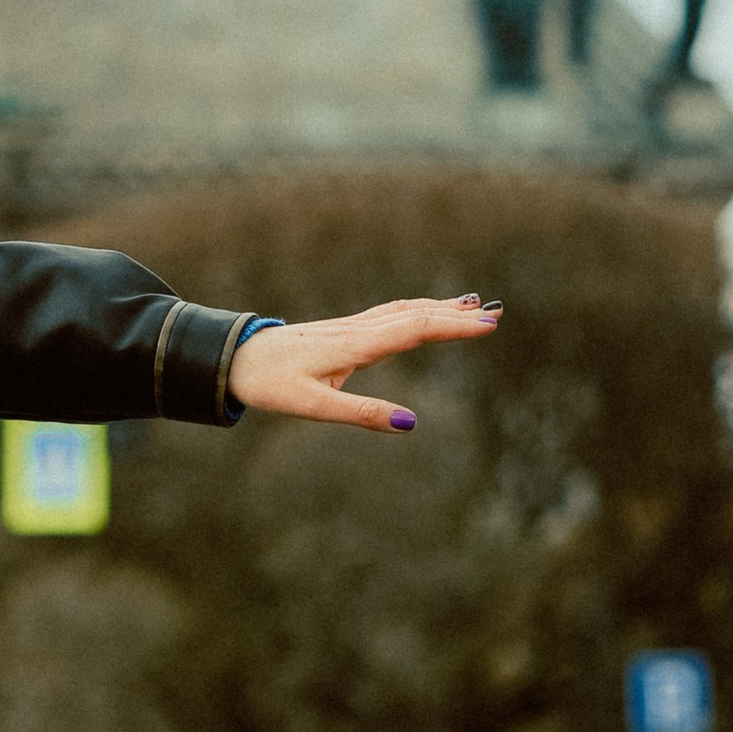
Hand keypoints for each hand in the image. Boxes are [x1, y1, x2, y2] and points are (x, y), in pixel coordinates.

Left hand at [226, 294, 500, 435]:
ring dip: (440, 308)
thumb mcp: (314, 407)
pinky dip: (417, 310)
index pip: (415, 329)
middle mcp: (357, 330)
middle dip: (457, 315)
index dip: (454, 326)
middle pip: (416, 314)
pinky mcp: (344, 332)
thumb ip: (363, 414)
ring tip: (475, 307)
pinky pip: (389, 315)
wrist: (234, 358)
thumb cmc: (270, 384)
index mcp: (355, 345)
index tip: (489, 325)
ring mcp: (351, 328)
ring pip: (404, 310)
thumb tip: (412, 424)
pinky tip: (427, 313)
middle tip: (498, 315)